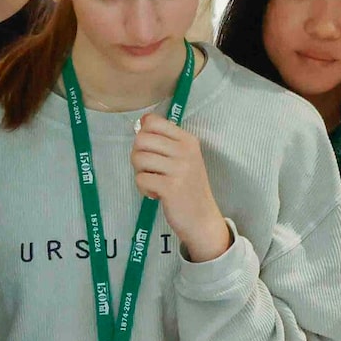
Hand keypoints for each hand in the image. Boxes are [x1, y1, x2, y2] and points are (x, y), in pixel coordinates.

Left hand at [131, 112, 231, 260]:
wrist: (202, 219)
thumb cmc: (188, 188)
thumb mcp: (184, 159)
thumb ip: (164, 141)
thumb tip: (141, 122)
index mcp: (188, 140)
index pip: (153, 121)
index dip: (143, 134)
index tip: (150, 151)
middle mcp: (185, 151)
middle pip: (141, 139)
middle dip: (138, 155)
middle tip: (149, 170)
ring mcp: (179, 168)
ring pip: (138, 158)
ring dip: (140, 172)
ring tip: (153, 182)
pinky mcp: (170, 187)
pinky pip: (140, 178)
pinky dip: (143, 188)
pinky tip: (156, 194)